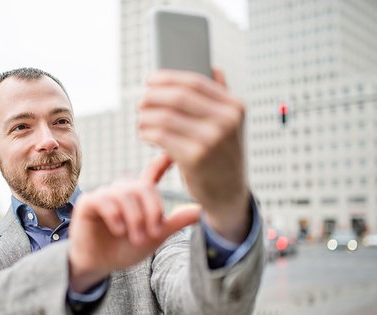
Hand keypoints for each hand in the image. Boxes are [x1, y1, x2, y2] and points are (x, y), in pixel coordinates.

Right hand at [68, 154, 200, 292]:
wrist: (99, 264)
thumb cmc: (126, 248)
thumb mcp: (155, 236)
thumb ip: (176, 222)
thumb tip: (203, 211)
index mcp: (139, 195)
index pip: (152, 173)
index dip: (162, 162)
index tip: (173, 153)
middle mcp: (122, 190)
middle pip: (142, 187)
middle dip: (151, 211)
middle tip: (152, 234)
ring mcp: (104, 194)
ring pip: (125, 195)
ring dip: (134, 218)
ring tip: (136, 238)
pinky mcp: (88, 202)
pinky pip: (105, 201)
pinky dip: (114, 216)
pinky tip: (119, 230)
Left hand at [138, 69, 250, 242]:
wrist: (229, 194)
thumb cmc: (222, 156)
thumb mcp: (230, 125)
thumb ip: (221, 97)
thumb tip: (212, 67)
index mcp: (235, 107)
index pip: (195, 82)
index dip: (168, 78)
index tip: (150, 80)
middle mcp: (226, 121)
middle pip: (178, 97)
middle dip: (152, 96)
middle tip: (141, 102)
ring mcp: (212, 140)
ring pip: (165, 117)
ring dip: (146, 117)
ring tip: (141, 120)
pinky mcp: (195, 158)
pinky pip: (160, 136)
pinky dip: (147, 132)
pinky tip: (144, 134)